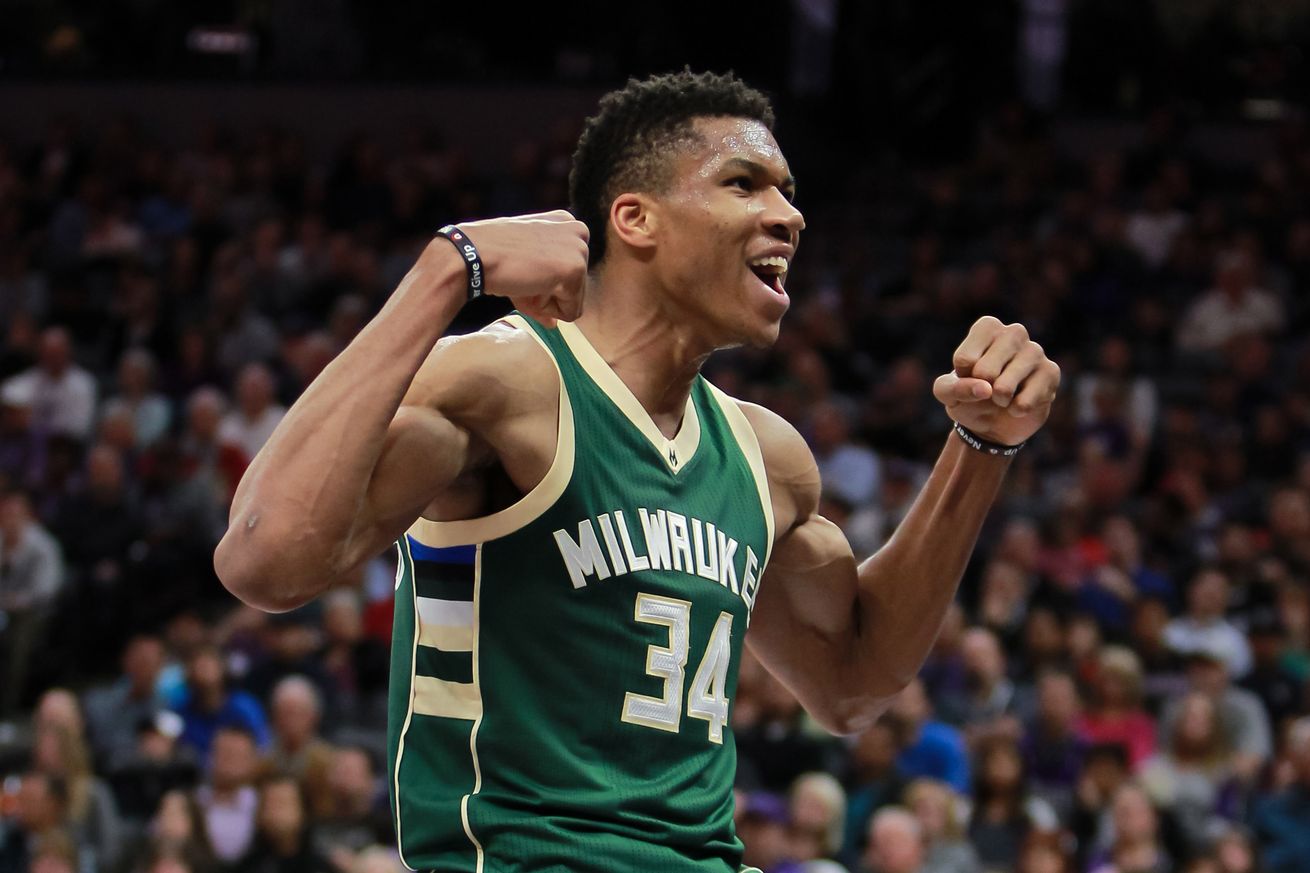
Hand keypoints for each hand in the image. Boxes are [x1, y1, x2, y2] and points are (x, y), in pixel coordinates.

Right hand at [425, 209, 588, 325]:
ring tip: (522, 283)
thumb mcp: (523, 262)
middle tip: (521, 280)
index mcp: (565, 223)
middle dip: (547, 294)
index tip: (522, 271)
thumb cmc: (490, 256)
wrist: (471, 255)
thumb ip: (544, 286)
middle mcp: (578, 231)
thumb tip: (553, 323)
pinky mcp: (575, 269)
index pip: (570, 270)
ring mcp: (579, 250)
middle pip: (576, 287)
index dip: (545, 282)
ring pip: (574, 301)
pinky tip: (527, 288)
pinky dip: (547, 310)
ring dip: (545, 302)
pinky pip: (571, 312)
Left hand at [933, 316, 1060, 446]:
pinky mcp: (1051, 373)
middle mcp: (1014, 332)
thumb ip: (954, 388)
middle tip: (989, 388)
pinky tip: (1019, 404)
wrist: (995, 421)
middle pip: (984, 372)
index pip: (964, 360)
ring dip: (998, 402)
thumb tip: (984, 389)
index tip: (970, 377)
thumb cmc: (969, 397)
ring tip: (1002, 397)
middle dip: (981, 391)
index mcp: (987, 327)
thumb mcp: (947, 393)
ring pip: (1003, 388)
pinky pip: (1024, 402)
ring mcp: (1035, 351)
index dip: (962, 379)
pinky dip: (1015, 411)